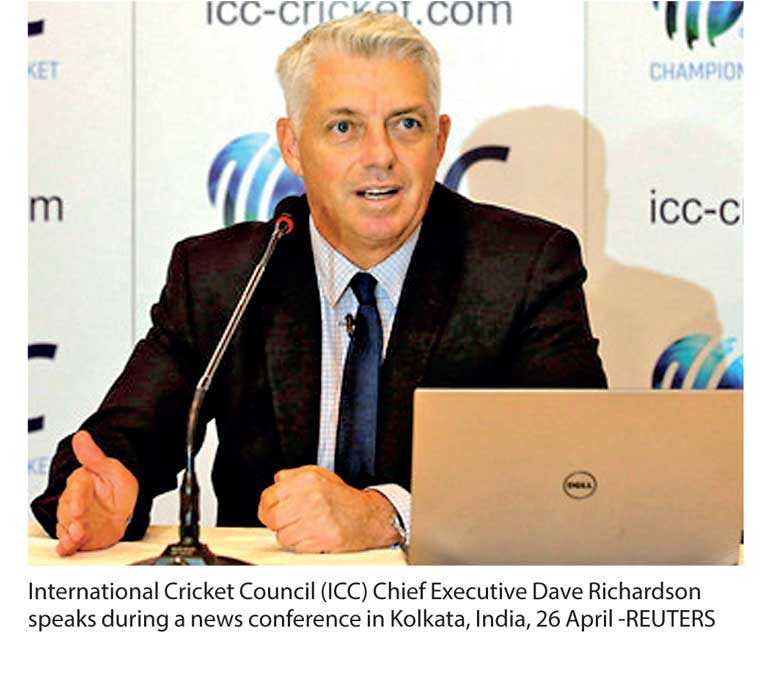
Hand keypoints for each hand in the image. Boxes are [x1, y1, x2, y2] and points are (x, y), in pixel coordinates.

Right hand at [55, 431, 138, 555]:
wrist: (124, 509)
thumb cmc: (117, 489)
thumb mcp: (113, 470)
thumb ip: (95, 456)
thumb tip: (81, 436)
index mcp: (82, 482)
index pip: (76, 488)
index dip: (76, 498)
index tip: (78, 508)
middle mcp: (74, 501)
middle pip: (68, 509)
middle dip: (72, 518)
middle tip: (78, 525)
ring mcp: (74, 519)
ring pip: (66, 524)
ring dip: (70, 533)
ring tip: (78, 536)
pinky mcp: (76, 534)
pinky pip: (68, 540)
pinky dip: (66, 545)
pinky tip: (66, 547)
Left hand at [257, 465, 398, 552]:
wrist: (368, 517)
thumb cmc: (342, 498)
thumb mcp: (319, 475)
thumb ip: (293, 476)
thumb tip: (275, 483)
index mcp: (307, 480)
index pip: (269, 497)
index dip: (266, 507)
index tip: (271, 511)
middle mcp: (312, 497)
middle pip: (272, 518)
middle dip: (276, 523)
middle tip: (287, 521)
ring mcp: (318, 519)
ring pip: (282, 536)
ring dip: (290, 535)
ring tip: (305, 527)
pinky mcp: (323, 538)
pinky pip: (297, 548)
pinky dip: (302, 545)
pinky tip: (314, 536)